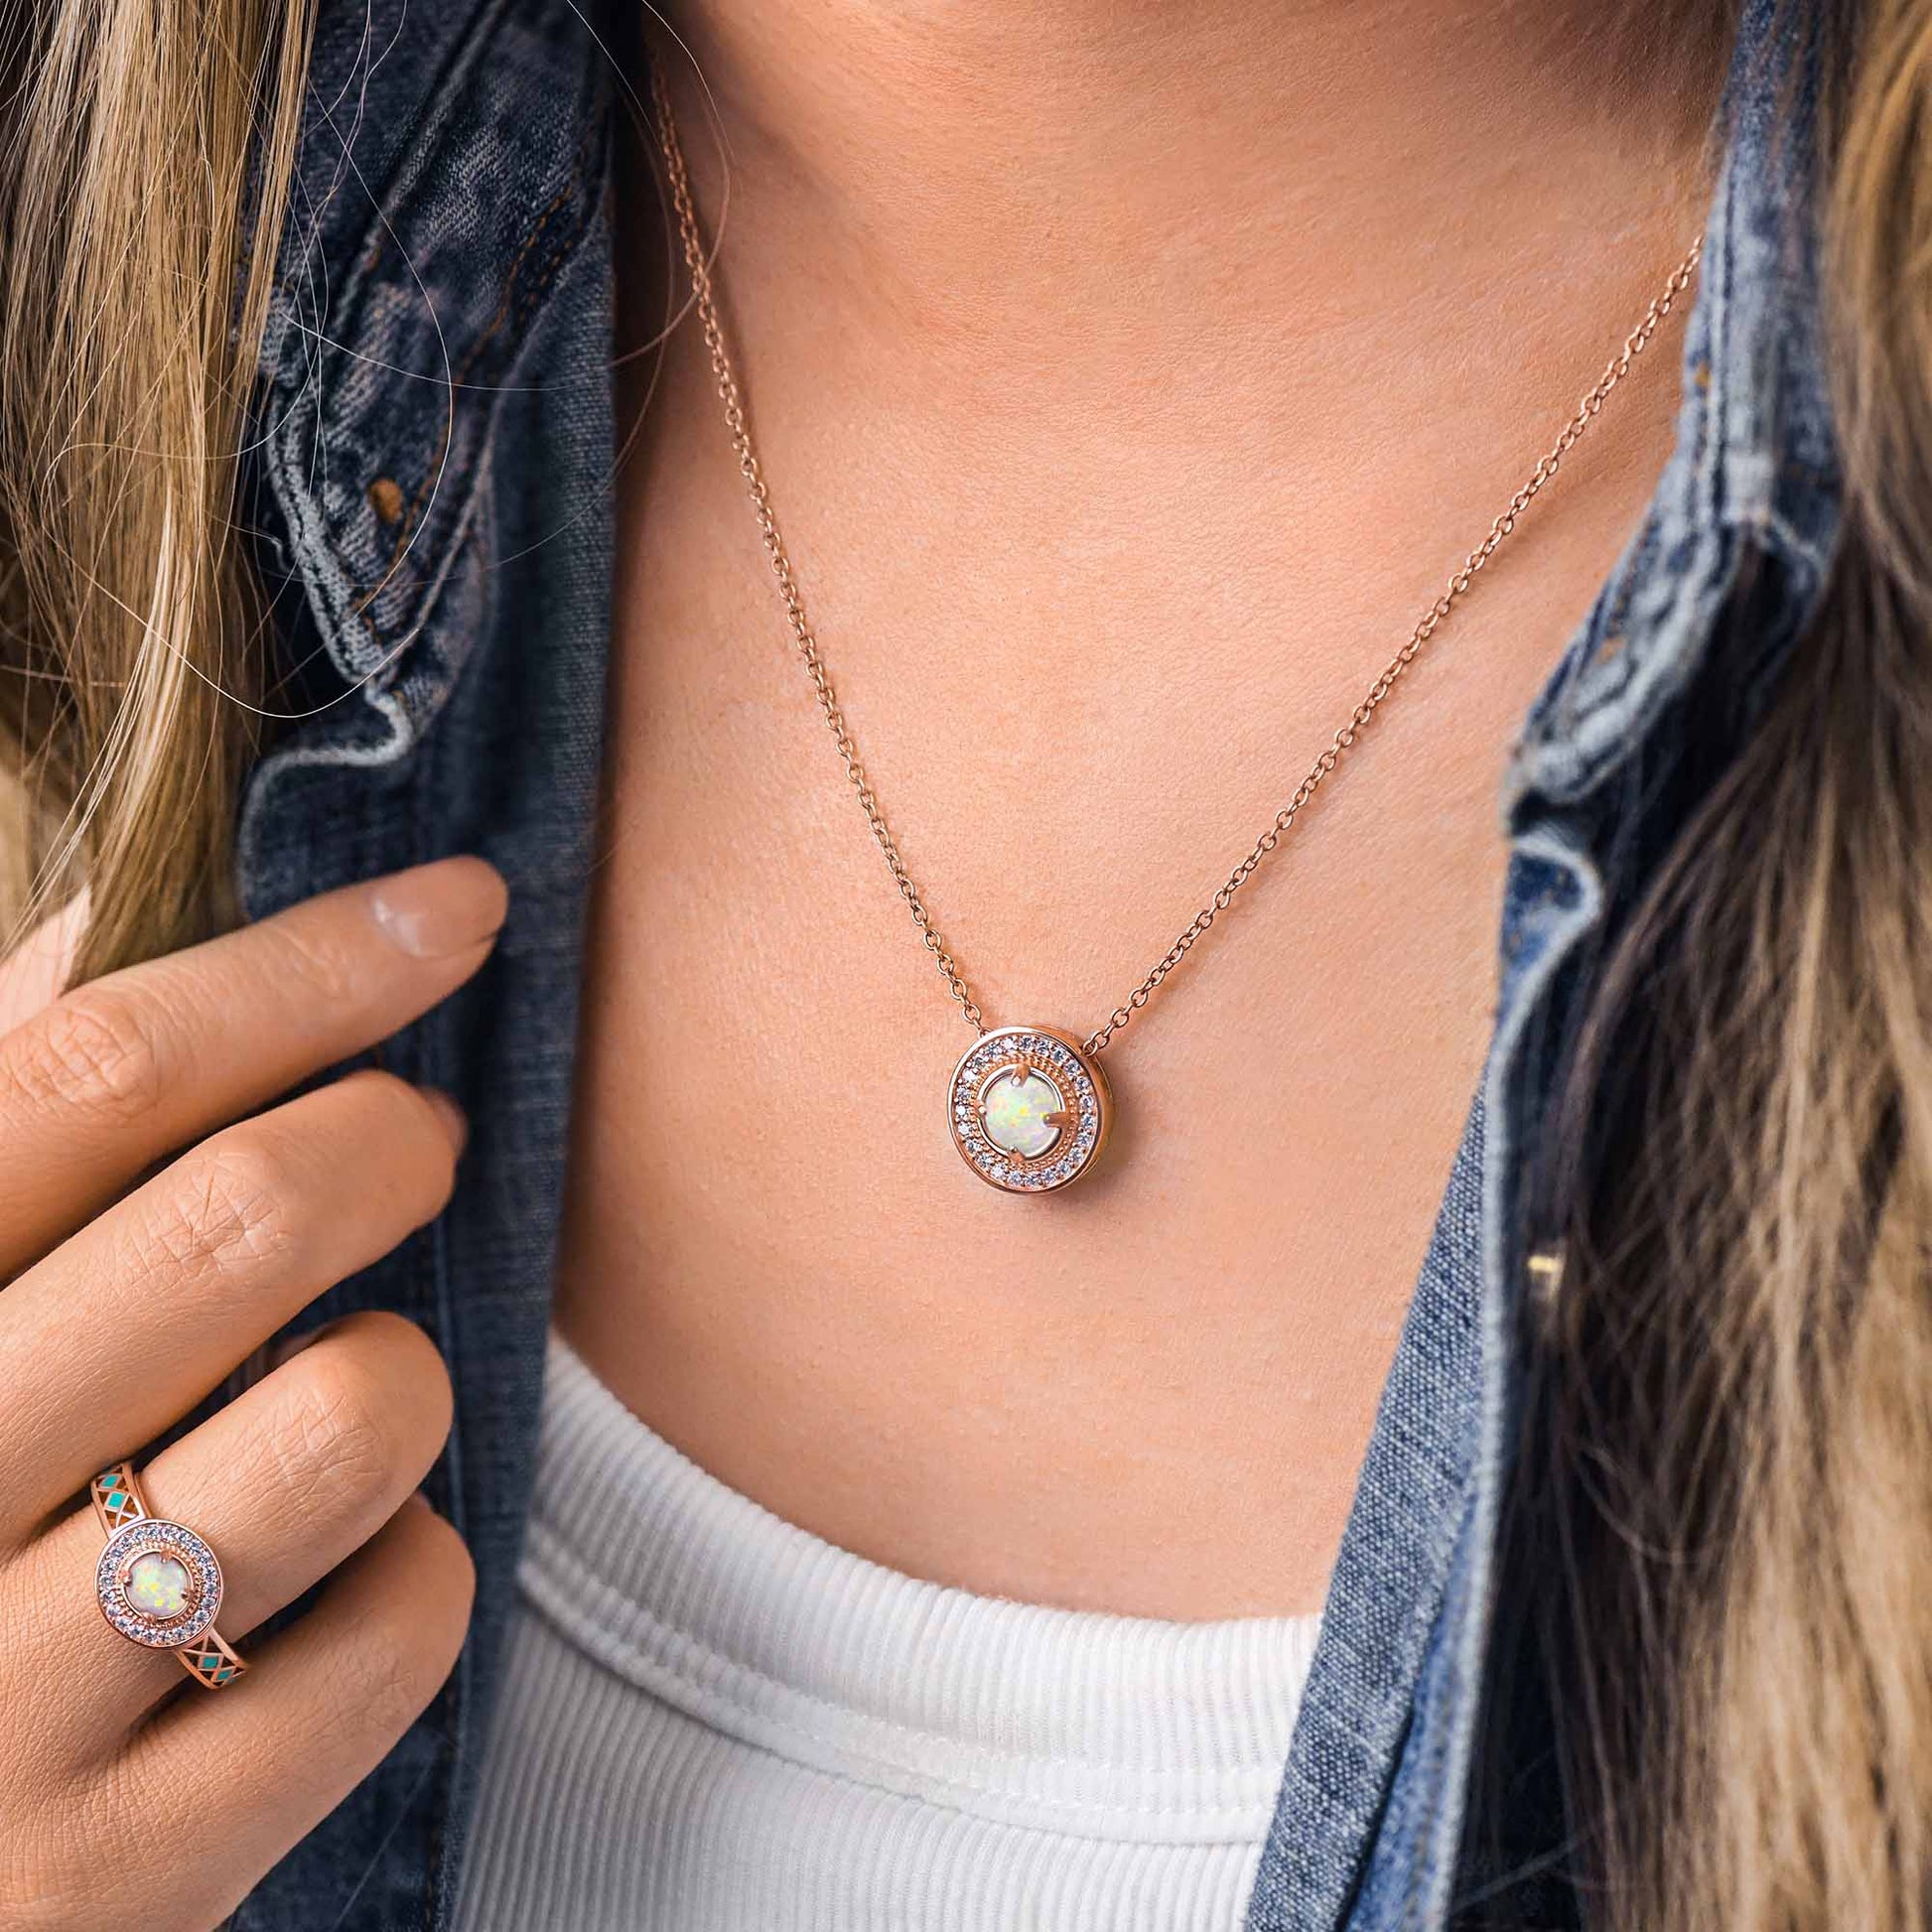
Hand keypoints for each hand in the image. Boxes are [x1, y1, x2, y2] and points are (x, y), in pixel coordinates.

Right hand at [0, 856, 506, 1929]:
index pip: (91, 1073)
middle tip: (421, 1137)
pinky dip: (412, 1572)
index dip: (305, 966)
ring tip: (345, 1392)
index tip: (456, 907)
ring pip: (349, 1419)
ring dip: (399, 1372)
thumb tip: (126, 924)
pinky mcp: (120, 1877)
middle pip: (238, 1218)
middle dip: (388, 1137)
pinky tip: (329, 1582)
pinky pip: (397, 1627)